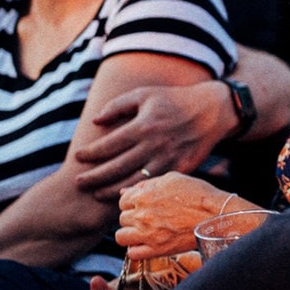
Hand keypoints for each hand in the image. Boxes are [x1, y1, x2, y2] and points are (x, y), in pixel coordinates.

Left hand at [73, 81, 233, 200]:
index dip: (90, 153)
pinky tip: (123, 196)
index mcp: (144, 125)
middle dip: (94, 177)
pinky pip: (153, 185)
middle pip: (116, 167)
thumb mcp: (144, 94)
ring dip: (110, 189)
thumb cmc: (173, 100)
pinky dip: (136, 192)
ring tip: (95, 193)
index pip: (108, 145)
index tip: (78, 156)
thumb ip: (117, 106)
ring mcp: (167, 159)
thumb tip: (95, 121)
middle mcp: (154, 144)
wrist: (212, 111)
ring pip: (132, 181)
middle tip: (78, 182)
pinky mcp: (179, 169)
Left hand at [115, 172, 233, 261]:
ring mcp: (148, 234)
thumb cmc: (199, 194)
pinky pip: (132, 254)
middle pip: (122, 218)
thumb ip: (147, 184)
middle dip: (133, 217)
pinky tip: (147, 243)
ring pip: (121, 237)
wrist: (217, 215)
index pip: (123, 200)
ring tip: (144, 232)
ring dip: (130, 234)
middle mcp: (142, 215)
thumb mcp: (173, 180)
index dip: (133, 202)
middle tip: (149, 218)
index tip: (144, 205)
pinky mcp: (156, 250)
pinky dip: (137, 249)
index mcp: (144, 195)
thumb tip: (125, 191)